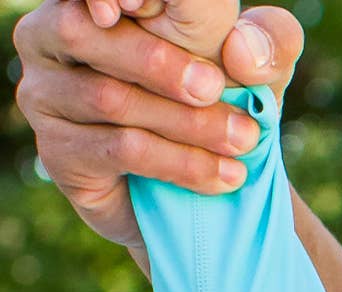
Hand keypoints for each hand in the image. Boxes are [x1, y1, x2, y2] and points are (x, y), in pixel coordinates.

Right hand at [11, 0, 302, 258]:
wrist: (200, 194)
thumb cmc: (220, 106)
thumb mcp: (257, 68)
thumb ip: (267, 41)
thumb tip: (242, 51)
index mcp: (95, 0)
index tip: (140, 4)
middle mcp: (53, 33)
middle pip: (83, 30)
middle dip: (159, 63)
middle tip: (216, 90)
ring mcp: (45, 92)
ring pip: (109, 98)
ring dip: (184, 124)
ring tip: (241, 143)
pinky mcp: (57, 150)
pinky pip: (119, 149)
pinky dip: (179, 164)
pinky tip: (222, 177)